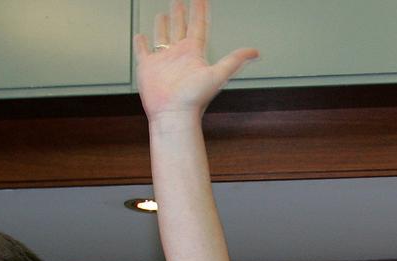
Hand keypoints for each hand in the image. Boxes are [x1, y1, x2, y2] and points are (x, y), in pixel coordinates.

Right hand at [133, 0, 259, 121]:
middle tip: (179, 1)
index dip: (199, 11)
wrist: (174, 114)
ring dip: (163, 26)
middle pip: (180, 28)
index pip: (198, 27)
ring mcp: (163, 61)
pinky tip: (141, 36)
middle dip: (180, 14)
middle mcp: (179, 55)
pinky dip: (141, 44)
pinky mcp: (148, 67)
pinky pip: (143, 51)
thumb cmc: (195, 99)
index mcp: (194, 53)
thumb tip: (256, 52)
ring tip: (163, 15)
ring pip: (162, 37)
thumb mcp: (218, 75)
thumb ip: (235, 60)